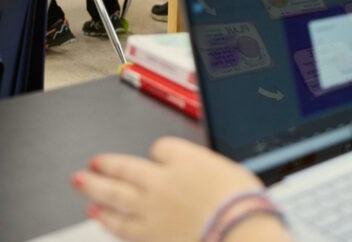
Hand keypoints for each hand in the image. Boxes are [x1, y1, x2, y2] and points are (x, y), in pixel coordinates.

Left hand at [72, 137, 265, 241]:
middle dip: (106, 165)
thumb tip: (199, 174)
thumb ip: (206, 170)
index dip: (159, 152)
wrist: (238, 228)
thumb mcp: (229, 170)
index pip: (161, 147)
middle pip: (125, 168)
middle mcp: (161, 181)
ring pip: (112, 194)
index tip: (158, 156)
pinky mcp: (147, 233)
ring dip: (94, 187)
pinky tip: (98, 214)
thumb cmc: (241, 202)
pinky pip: (118, 223)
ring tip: (82, 182)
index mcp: (185, 160)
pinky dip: (106, 218)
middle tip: (94, 163)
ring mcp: (150, 208)